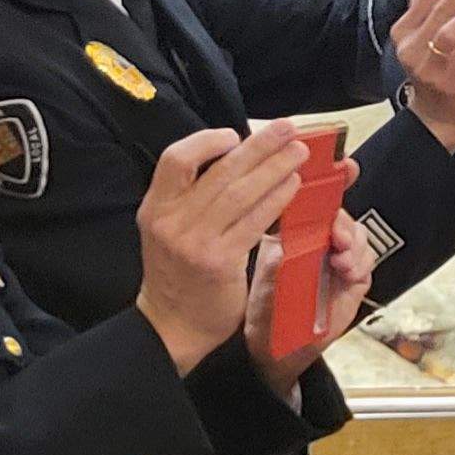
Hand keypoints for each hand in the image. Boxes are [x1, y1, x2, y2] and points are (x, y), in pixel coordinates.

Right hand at [132, 123, 308, 372]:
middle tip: (287, 128)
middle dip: (258, 146)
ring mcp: (194, 242)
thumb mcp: (168, 229)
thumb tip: (234, 157)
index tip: (235, 134)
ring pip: (241, 192)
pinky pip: (254, 221)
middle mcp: (170, 221)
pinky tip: (293, 187)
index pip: (174, 159)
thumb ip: (191, 198)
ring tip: (299, 154)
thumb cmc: (179, 273)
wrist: (172, 326)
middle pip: (219, 170)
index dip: (206, 140)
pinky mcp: (219, 261)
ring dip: (275, 168)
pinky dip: (276, 199)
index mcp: (155, 208)